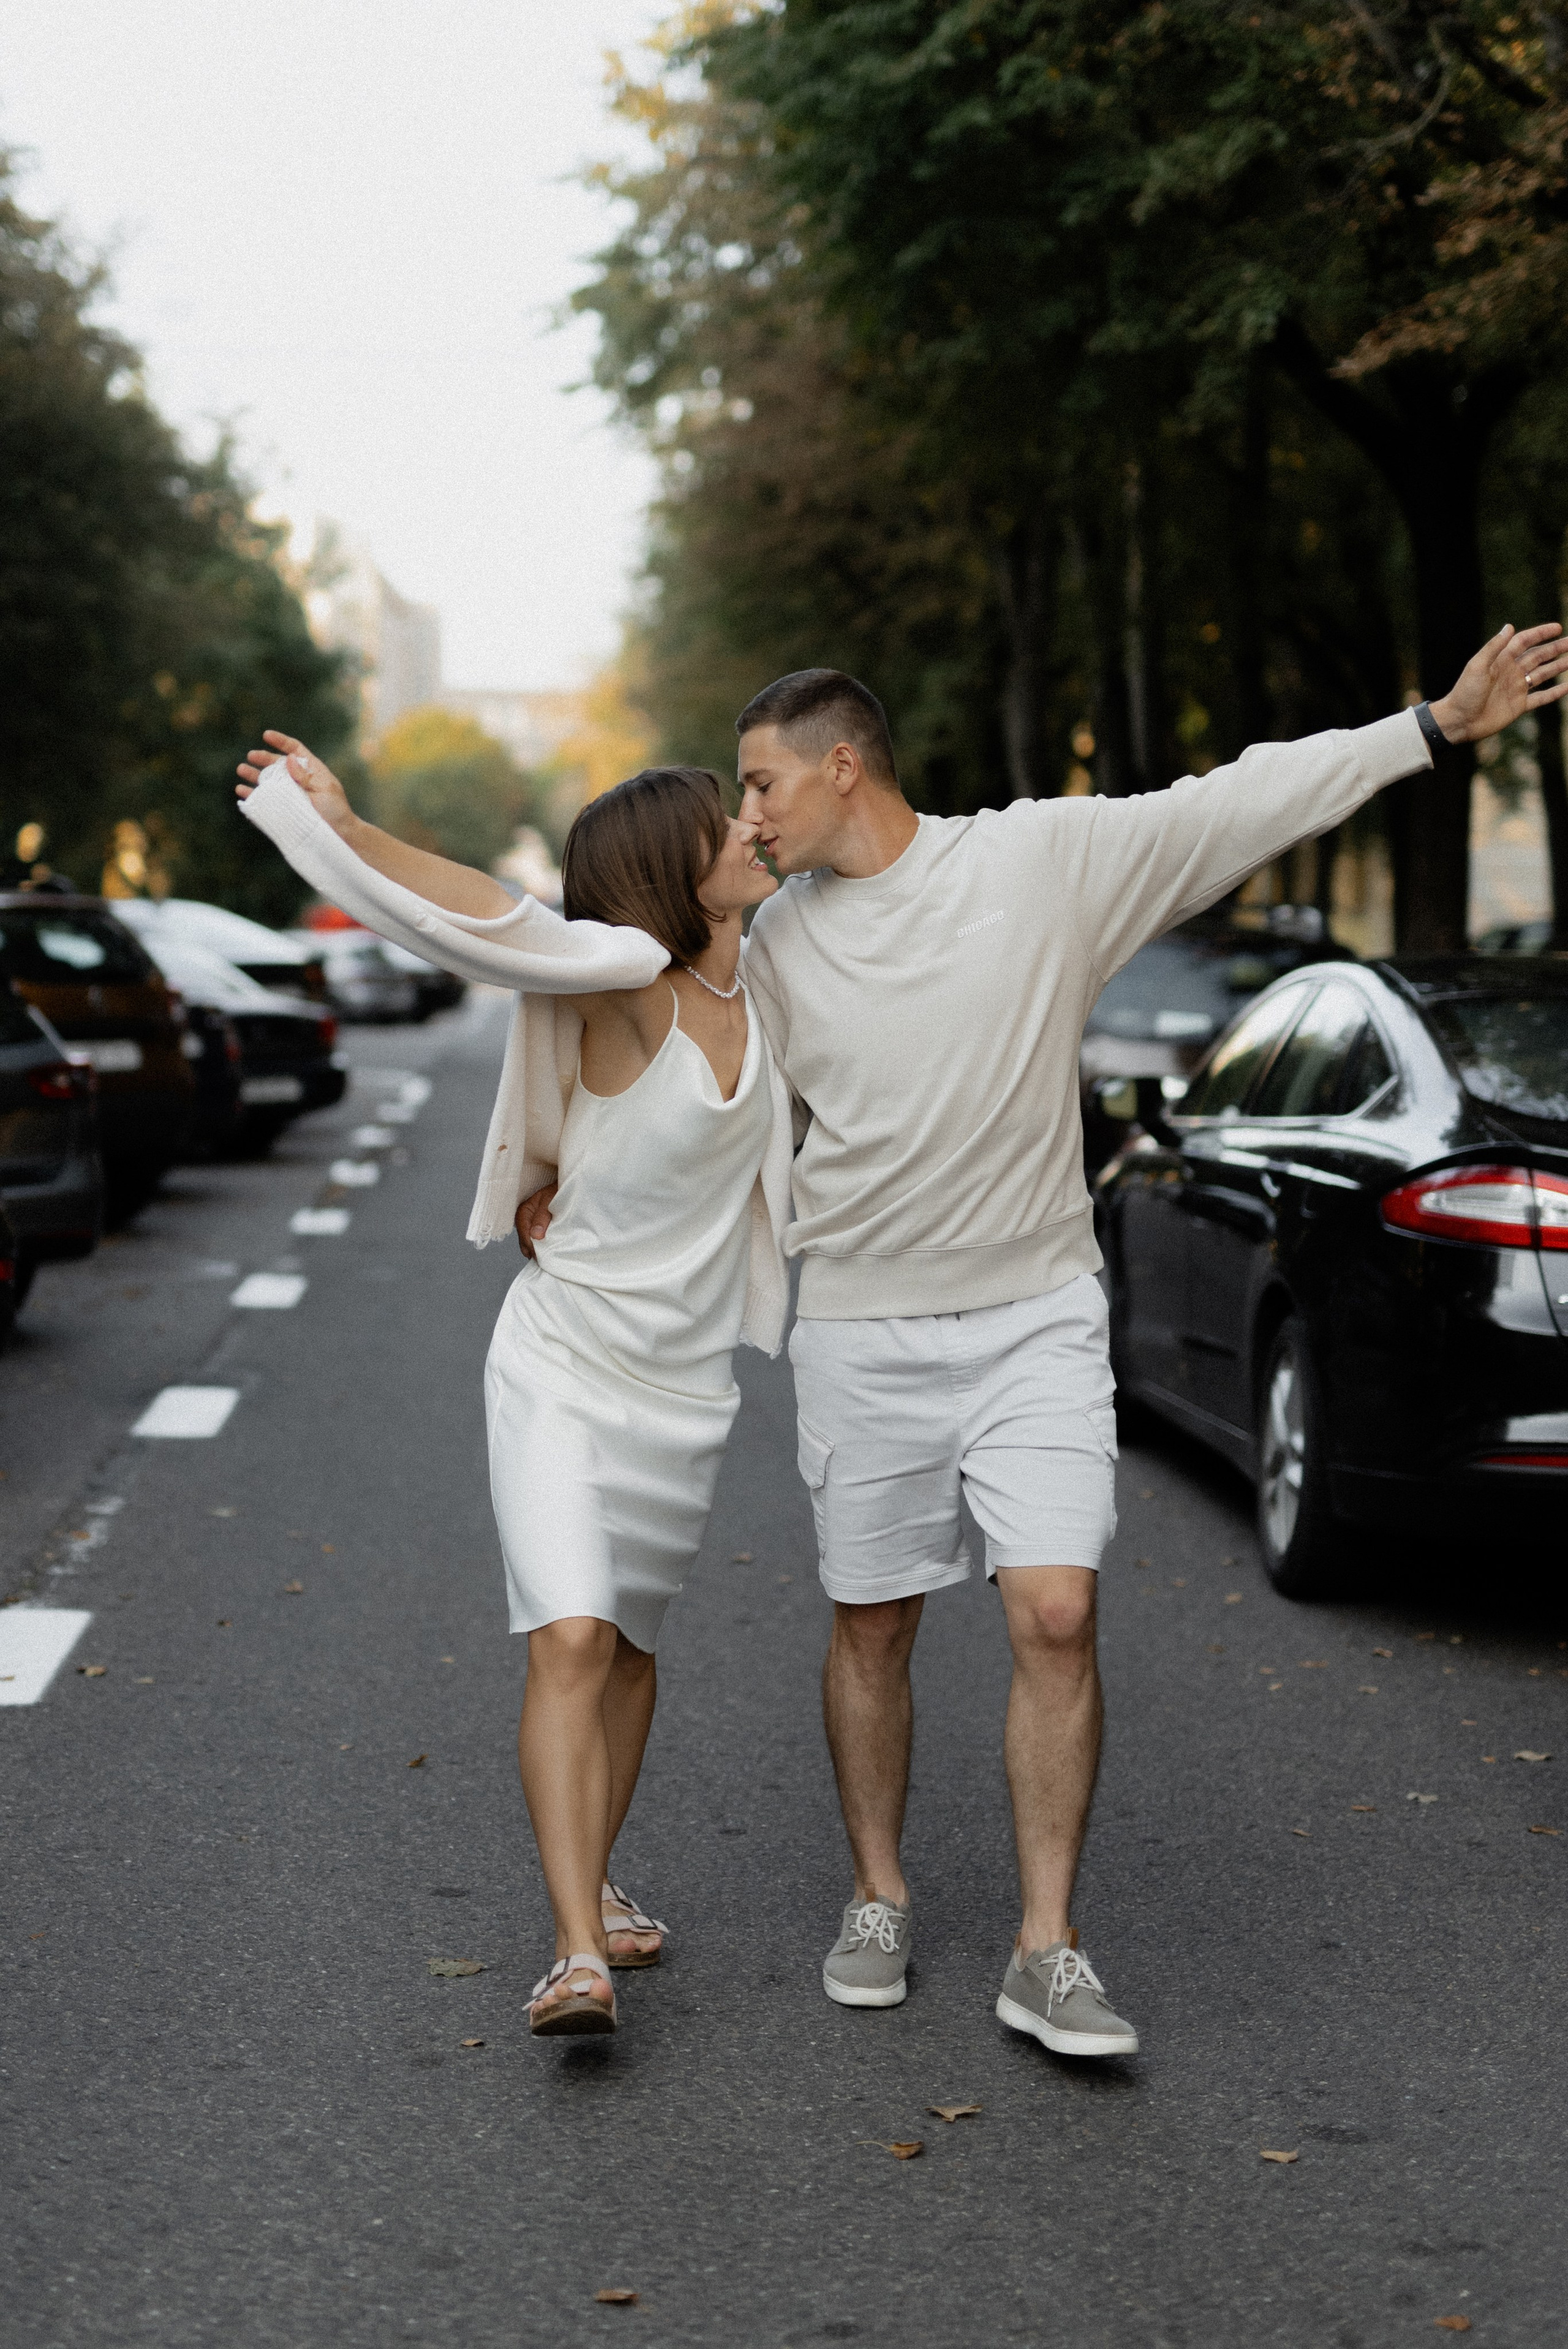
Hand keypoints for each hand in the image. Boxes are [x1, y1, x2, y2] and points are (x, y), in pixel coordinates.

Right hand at [235, 731, 356, 835]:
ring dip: (254, 775)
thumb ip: (306, 775)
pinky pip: (265, 801)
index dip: (281, 741)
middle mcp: (298, 781)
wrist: (339, 835)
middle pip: (277, 764)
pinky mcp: (283, 810)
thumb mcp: (325, 789)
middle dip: (263, 759)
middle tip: (250, 756)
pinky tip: (242, 791)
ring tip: (241, 770)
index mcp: (311, 771)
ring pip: (268, 781)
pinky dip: (253, 796)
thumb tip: (289, 758)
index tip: (266, 735)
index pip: (295, 750)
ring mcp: (290, 795)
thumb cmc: (337, 811)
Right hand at [514, 1183, 557, 1257]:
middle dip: (535, 1251)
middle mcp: (525, 1220)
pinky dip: (544, 1247)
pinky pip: (538, 1242)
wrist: (569, 1185)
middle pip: (525, 1242)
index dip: (532, 1246)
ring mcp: (531, 1225)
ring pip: (531, 1244)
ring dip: (539, 1250)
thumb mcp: (550, 1200)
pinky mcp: (540, 1229)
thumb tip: (535, 1236)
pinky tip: (551, 1252)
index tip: (541, 1256)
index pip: (524, 1233)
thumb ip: (542, 1217)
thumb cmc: (559, 1189)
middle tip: (547, 1261)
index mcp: (524, 1211)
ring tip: (549, 1258)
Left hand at [1429, 622, 1567, 743]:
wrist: (1459, 721)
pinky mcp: (1519, 706)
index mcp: (1501, 660)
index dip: (1541, 634)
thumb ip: (1494, 647)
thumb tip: (1509, 626)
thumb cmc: (1464, 693)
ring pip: (1542, 674)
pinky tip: (1567, 687)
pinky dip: (1554, 693)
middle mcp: (1511, 672)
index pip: (1524, 642)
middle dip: (1555, 648)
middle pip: (1538, 656)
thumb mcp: (1477, 666)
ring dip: (1558, 667)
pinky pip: (1541, 697)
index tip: (1558, 627)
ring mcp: (1516, 689)